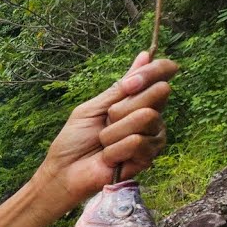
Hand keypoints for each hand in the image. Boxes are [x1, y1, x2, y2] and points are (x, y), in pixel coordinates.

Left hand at [37, 51, 178, 202]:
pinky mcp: (148, 158)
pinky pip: (136, 142)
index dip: (152, 72)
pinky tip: (108, 158)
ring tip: (104, 143)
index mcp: (137, 100)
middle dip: (123, 106)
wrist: (64, 171)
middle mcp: (151, 115)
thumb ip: (121, 87)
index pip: (162, 75)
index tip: (128, 84)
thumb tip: (146, 55)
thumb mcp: (94, 107)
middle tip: (106, 121)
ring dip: (114, 131)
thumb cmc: (74, 140)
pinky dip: (114, 149)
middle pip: (159, 92)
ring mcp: (153, 137)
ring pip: (146, 116)